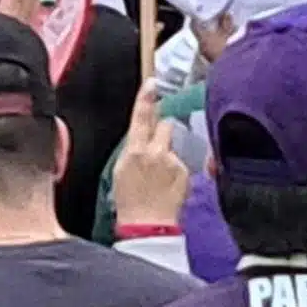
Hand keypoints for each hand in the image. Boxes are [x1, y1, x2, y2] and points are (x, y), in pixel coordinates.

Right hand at [109, 85, 186, 238]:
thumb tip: (140, 138)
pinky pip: (180, 163)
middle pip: (164, 125)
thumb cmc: (129, 200)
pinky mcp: (185, 171)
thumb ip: (133, 150)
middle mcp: (155, 152)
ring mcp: (172, 161)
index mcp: (134, 150)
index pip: (140, 117)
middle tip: (156, 147)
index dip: (146, 98)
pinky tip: (168, 185)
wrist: (147, 224)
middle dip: (162, 129)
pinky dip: (176, 171)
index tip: (152, 82)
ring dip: (168, 154)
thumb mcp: (121, 170)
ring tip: (160, 177)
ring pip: (172, 146)